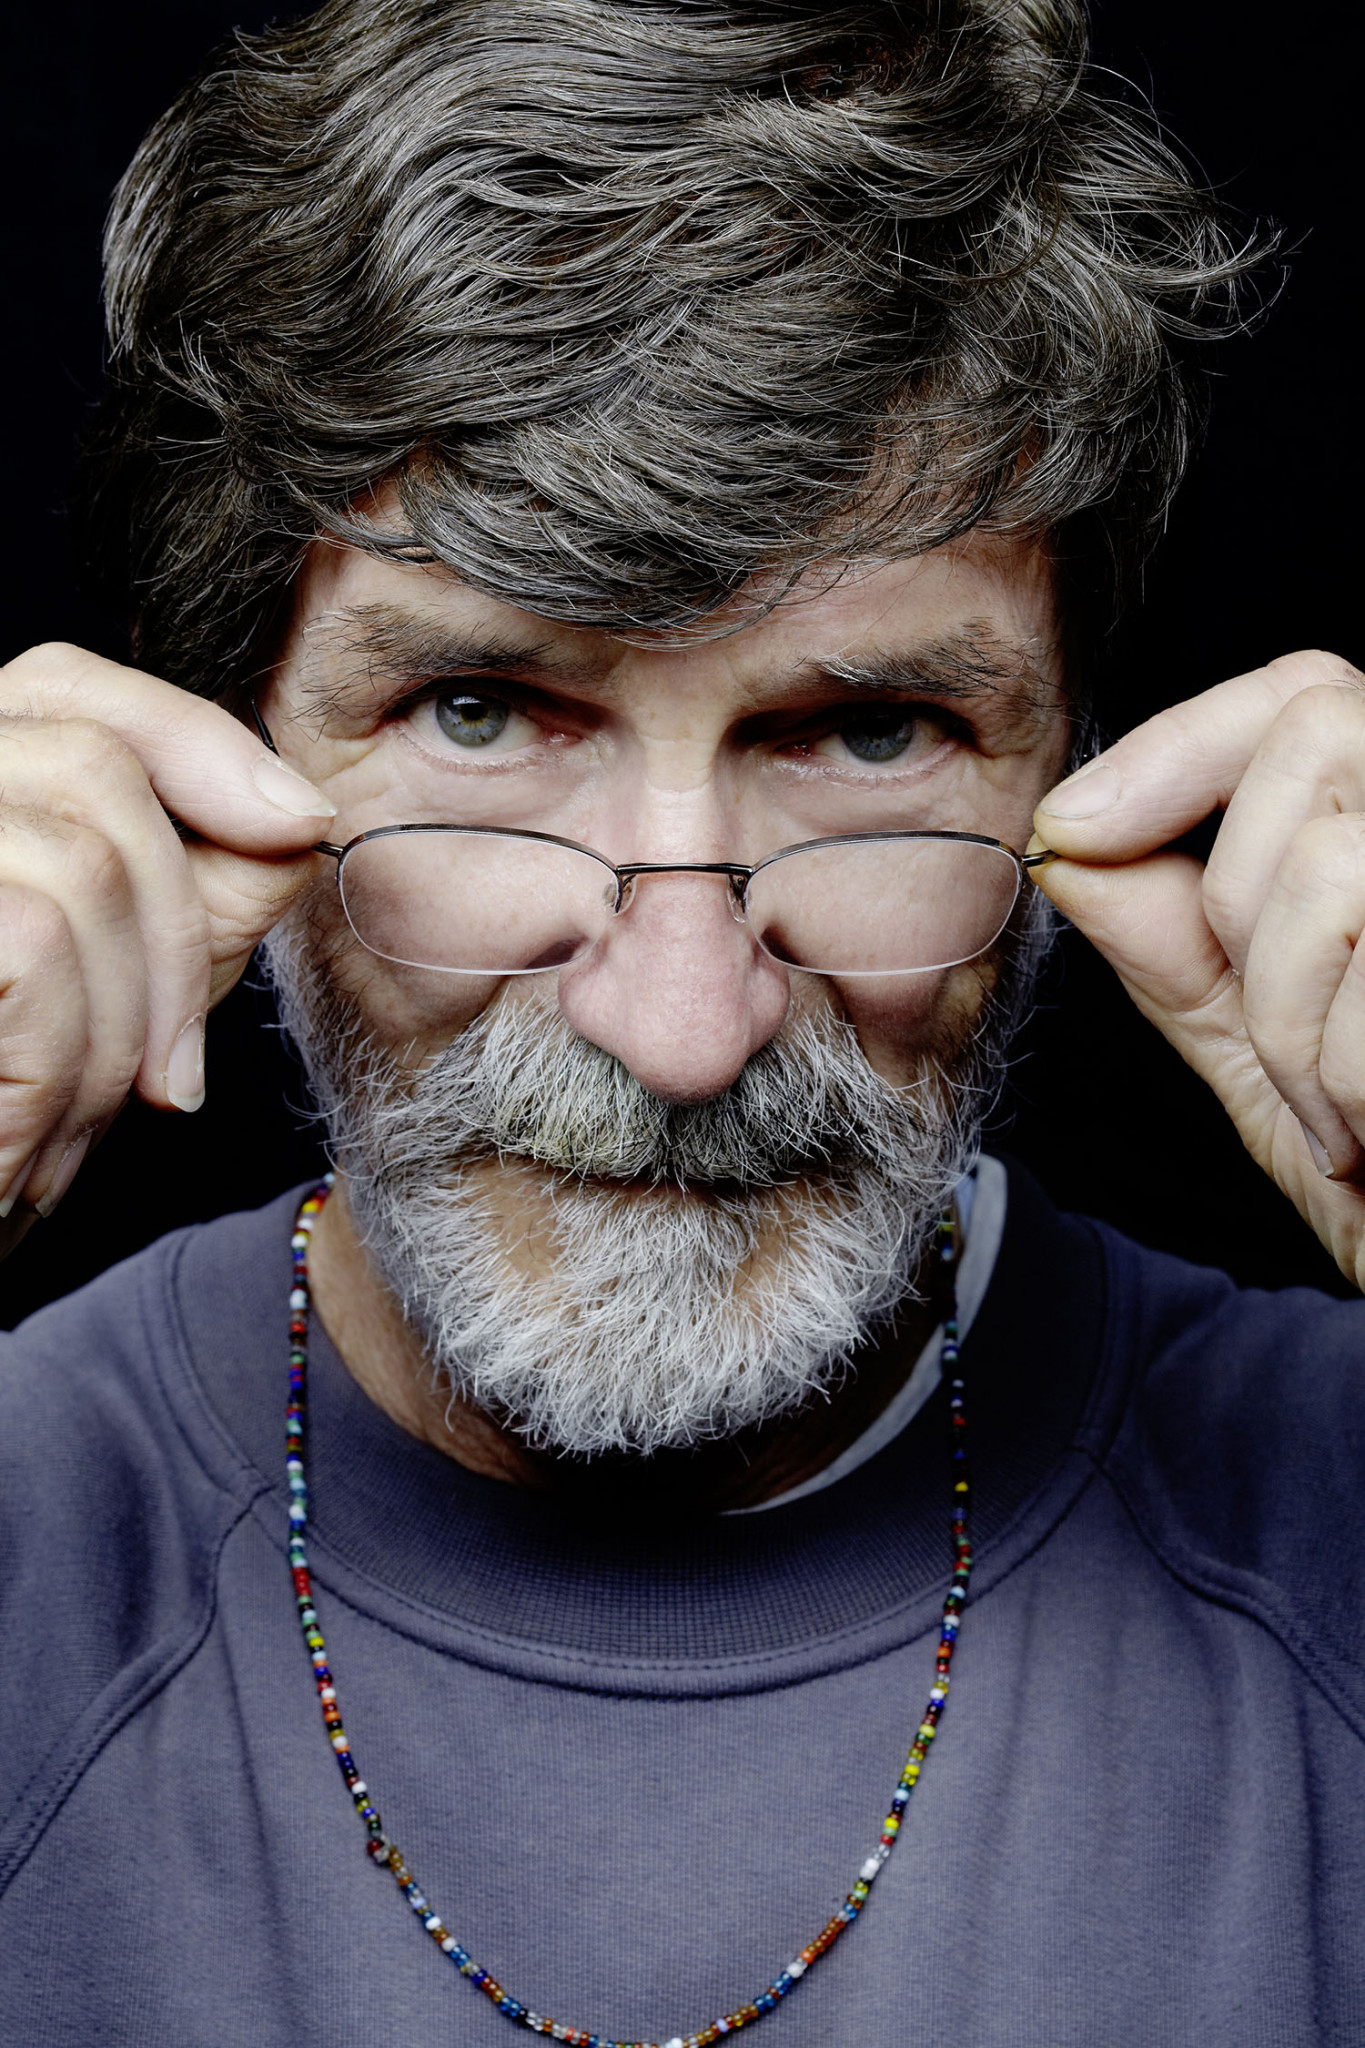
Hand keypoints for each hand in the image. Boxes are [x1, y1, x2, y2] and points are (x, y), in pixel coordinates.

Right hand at [0, 644, 334, 1243]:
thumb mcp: (145, 958)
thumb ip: (222, 868)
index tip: (302, 823)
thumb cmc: (20, 1080)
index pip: (82, 689)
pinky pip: (28, 948)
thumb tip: (300, 814)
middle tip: (172, 1078)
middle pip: (99, 778)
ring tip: (97, 1119)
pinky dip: (60, 1065)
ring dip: (121, 1022)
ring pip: (76, 870)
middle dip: (175, 934)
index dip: (202, 743)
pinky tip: (33, 1146)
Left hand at [1031, 649, 1364, 1287]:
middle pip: (1317, 734)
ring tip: (1330, 1108)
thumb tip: (1069, 854)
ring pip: (1329, 865)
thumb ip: (1178, 948)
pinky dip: (1339, 1081)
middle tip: (1271, 1023)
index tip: (1070, 827)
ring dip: (1288, 1016)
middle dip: (1239, 889)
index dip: (1177, 744)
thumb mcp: (1265, 1053)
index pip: (1305, 693)